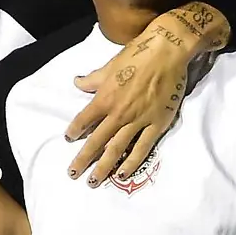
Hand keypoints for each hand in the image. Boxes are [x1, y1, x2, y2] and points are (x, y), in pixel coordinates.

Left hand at [66, 3, 218, 184]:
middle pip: (96, 141)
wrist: (167, 53)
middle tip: (72, 174)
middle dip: (83, 159)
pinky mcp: (157, 124)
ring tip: (93, 181)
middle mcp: (118, 114)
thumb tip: (76, 82)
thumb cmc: (136, 56)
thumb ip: (92, 80)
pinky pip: (142, 147)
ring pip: (116, 149)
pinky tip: (122, 174)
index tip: (68, 139)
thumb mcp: (108, 67)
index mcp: (104, 99)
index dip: (74, 130)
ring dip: (103, 166)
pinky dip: (131, 162)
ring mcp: (138, 121)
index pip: (83, 120)